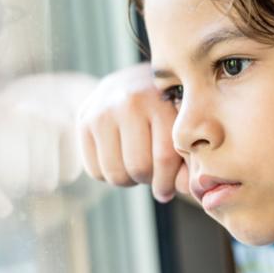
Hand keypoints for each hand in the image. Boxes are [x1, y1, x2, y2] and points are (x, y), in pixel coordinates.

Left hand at [0, 73, 97, 216]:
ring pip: (43, 181)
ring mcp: (42, 117)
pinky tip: (62, 156)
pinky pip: (67, 173)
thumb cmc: (18, 129)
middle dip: (21, 188)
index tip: (4, 209)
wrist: (60, 91)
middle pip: (14, 180)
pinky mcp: (69, 124)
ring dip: (44, 182)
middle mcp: (12, 114)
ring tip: (43, 164)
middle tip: (26, 178)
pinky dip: (66, 173)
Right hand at [76, 62, 188, 202]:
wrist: (133, 81)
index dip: (167, 183)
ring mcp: (102, 111)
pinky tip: (120, 160)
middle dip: (148, 180)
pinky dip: (108, 175)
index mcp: (159, 102)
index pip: (164, 157)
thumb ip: (189, 159)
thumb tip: (187, 189)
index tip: (166, 191)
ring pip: (115, 174)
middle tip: (152, 175)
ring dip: (129, 180)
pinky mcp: (83, 120)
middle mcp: (128, 102)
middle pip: (138, 168)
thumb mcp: (183, 126)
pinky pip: (95, 171)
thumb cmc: (166, 110)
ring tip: (137, 167)